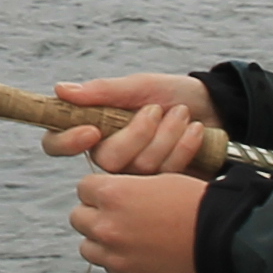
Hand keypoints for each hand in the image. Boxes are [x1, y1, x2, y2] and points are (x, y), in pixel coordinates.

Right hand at [42, 71, 216, 174]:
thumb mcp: (140, 86)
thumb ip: (103, 91)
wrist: (215, 108)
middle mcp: (109, 155)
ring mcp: (134, 175)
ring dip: (166, 134)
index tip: (92, 130)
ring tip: (182, 114)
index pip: (57, 143)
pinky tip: (195, 131)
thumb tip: (61, 90)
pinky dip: (183, 146)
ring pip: (139, 167)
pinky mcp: (161, 187)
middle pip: (106, 159)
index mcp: (94, 128)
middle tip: (157, 110)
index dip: (68, 142)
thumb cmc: (172, 94)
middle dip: (138, 132)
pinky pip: (165, 173)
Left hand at [69, 166, 209, 272]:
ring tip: (128, 236)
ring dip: (102, 241)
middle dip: (96, 214)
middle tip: (118, 214)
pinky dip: (120, 260)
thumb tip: (114, 191)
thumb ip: (129, 187)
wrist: (225, 243)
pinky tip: (143, 253)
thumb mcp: (160, 180)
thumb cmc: (199, 206)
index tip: (112, 192)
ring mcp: (116, 257)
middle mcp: (107, 227)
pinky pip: (111, 267)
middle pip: (79, 218)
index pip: (84, 188)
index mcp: (113, 195)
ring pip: (88, 247)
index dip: (100, 189)